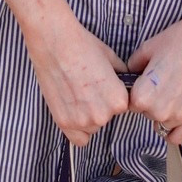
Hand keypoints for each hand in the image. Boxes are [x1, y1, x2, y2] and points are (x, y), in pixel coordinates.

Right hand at [24, 14, 129, 146]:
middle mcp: (102, 115)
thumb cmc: (84, 46)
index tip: (104, 85)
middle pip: (107, 118)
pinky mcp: (63, 123)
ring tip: (77, 93)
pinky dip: (77, 129)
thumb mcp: (112, 58)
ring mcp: (81, 121)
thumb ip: (122, 77)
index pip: (123, 106)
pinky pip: (78, 139)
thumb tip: (126, 84)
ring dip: (88, 116)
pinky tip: (73, 110)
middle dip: (101, 105)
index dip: (114, 94)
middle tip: (88, 86)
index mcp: (119, 100)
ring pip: (92, 127)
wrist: (55, 42)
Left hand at [127, 11, 181, 146]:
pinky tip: (177, 113)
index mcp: (142, 96)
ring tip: (175, 90)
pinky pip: (177, 136)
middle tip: (163, 82)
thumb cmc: (176, 41)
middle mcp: (159, 111)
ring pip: (161, 123)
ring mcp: (178, 117)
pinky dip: (175, 129)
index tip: (146, 83)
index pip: (131, 103)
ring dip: (164, 112)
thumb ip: (132, 67)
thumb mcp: (146, 50)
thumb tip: (128, 76)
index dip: (138, 92)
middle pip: (146, 113)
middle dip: (151, 101)